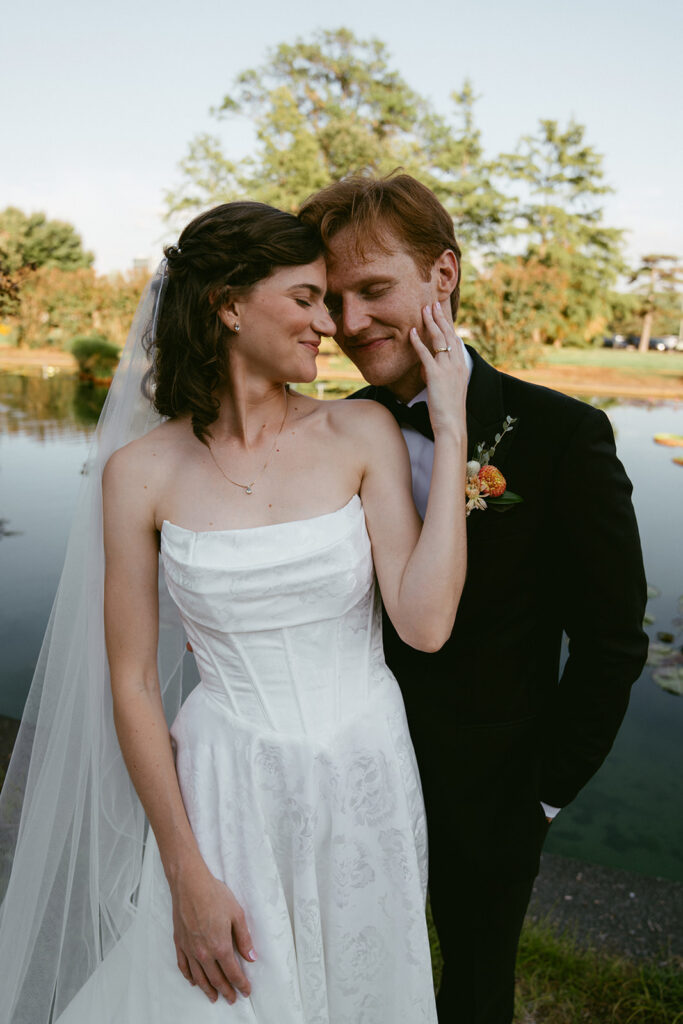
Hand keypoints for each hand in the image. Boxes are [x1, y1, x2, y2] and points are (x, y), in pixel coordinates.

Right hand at [171, 862, 255, 1003]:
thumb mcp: (237, 914)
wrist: (190, 884)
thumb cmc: (214, 895)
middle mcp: (204, 953)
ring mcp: (190, 949)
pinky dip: (189, 977)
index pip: (233, 973)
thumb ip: (244, 938)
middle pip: (216, 979)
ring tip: (214, 997)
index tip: (245, 991)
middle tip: (232, 999)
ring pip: (199, 977)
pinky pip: (183, 966)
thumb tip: (251, 957)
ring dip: (208, 989)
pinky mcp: (179, 943)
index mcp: (220, 946)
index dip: (240, 984)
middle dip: (225, 991)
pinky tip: (193, 981)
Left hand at [409, 303, 467, 437]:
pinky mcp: (436, 376)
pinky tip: (412, 332)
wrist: (452, 425)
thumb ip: (442, 377)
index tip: (443, 313)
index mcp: (462, 367)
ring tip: (424, 309)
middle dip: (441, 317)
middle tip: (433, 303)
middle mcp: (457, 365)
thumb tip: (430, 371)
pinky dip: (418, 342)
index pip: (456, 340)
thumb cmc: (450, 412)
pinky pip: (426, 354)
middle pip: (449, 334)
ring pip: (440, 340)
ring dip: (431, 323)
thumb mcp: (449, 390)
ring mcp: (448, 369)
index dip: (449, 325)